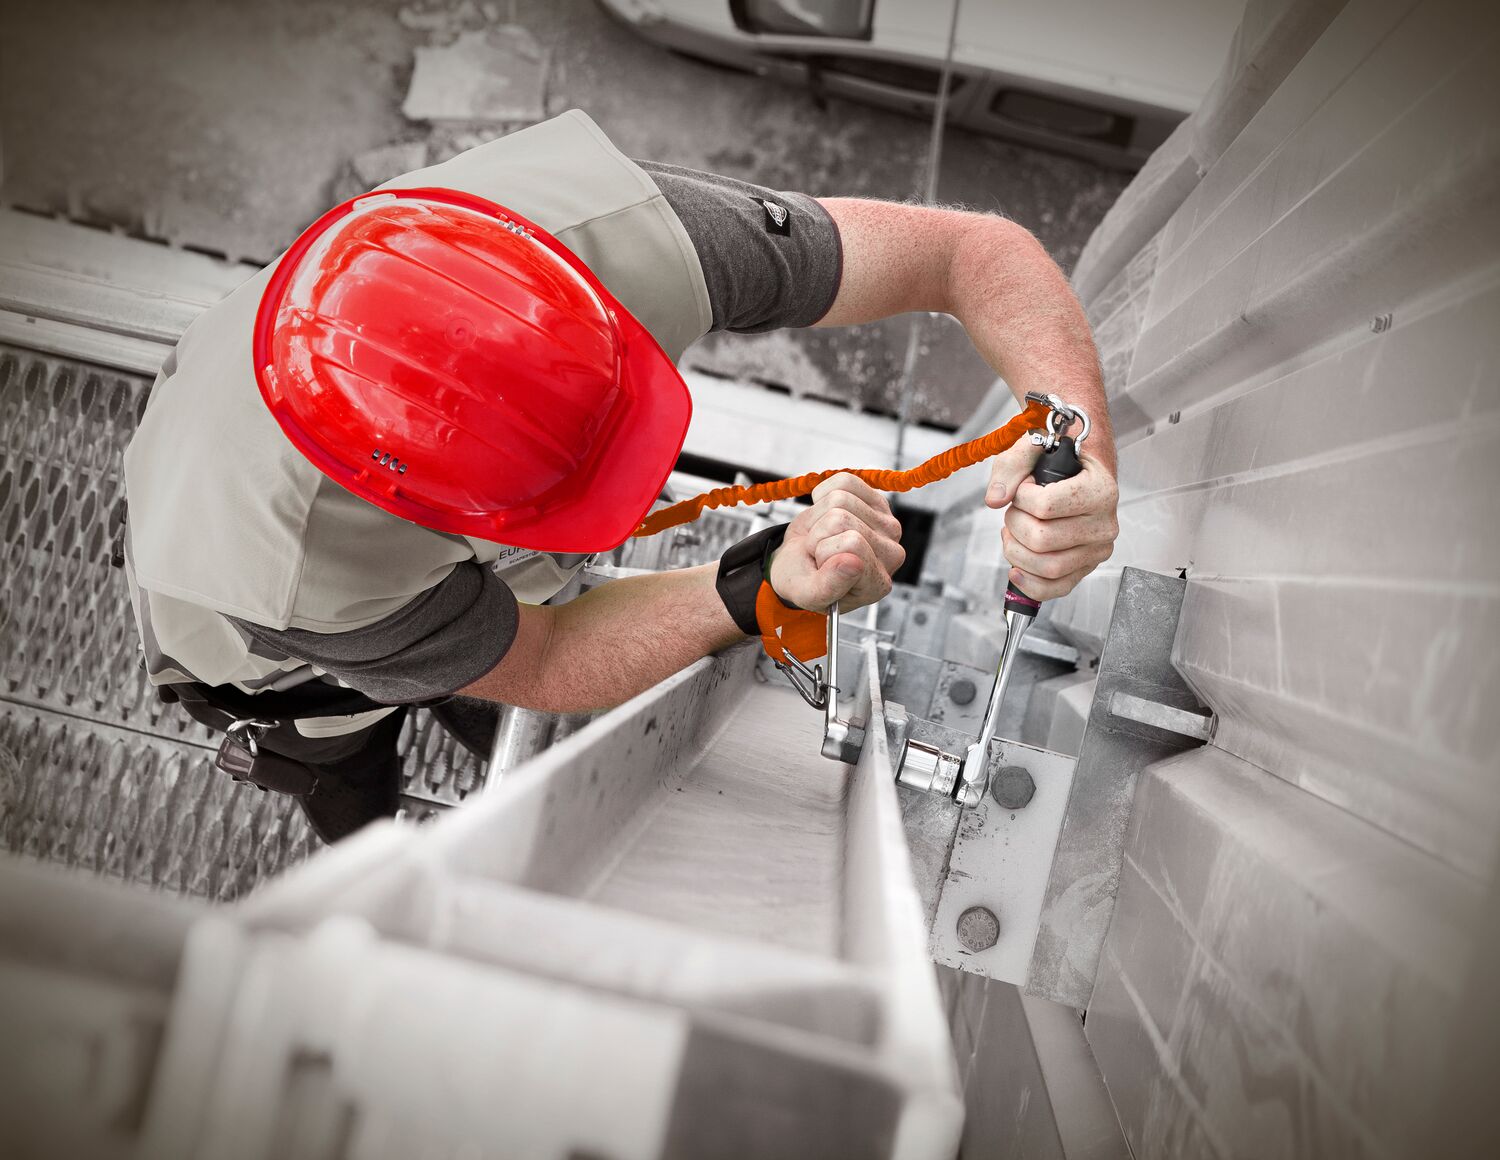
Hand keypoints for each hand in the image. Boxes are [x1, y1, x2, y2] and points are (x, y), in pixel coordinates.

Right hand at [769, 474, 904, 612]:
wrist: (801, 564)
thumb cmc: (806, 580)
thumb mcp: (808, 593)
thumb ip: (829, 586)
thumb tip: (854, 564)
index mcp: (877, 583)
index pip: (853, 545)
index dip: (824, 552)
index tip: (821, 568)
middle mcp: (891, 554)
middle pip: (840, 519)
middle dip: (818, 535)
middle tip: (819, 553)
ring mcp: (887, 525)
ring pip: (839, 498)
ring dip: (819, 518)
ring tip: (822, 537)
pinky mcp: (877, 501)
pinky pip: (844, 481)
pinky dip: (823, 496)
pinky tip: (825, 516)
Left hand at [985, 439, 1118, 600]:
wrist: (1084, 473)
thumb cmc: (1062, 461)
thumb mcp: (1036, 447)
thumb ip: (1011, 466)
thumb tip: (995, 500)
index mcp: (1100, 491)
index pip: (1045, 506)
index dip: (1021, 497)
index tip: (1024, 488)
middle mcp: (1104, 524)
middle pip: (1042, 540)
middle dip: (1015, 524)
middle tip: (1016, 510)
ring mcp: (1097, 550)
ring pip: (1047, 567)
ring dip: (1017, 551)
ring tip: (1015, 532)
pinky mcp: (1086, 567)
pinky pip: (1055, 588)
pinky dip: (1029, 583)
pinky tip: (1016, 567)